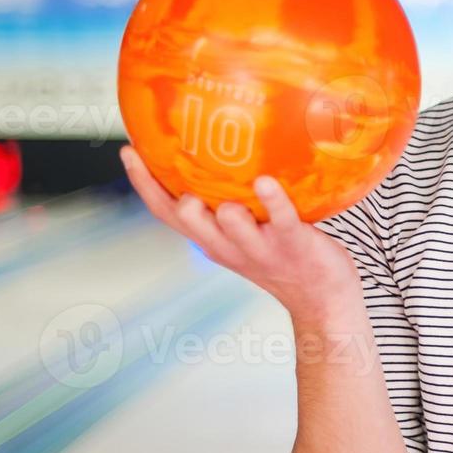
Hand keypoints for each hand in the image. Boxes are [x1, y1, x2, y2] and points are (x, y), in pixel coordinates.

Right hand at [119, 146, 360, 319]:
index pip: (166, 213)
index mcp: (212, 240)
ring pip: (230, 224)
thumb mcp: (249, 234)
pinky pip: (281, 220)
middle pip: (189, 222)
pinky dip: (272, 200)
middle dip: (178, 202)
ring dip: (226, 208)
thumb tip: (228, 151)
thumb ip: (232, 202)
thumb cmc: (285, 257)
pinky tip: (267, 182)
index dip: (143, 184)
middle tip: (180, 179)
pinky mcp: (293, 244)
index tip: (128, 151)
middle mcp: (228, 245)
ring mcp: (260, 248)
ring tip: (233, 187)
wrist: (323, 302)